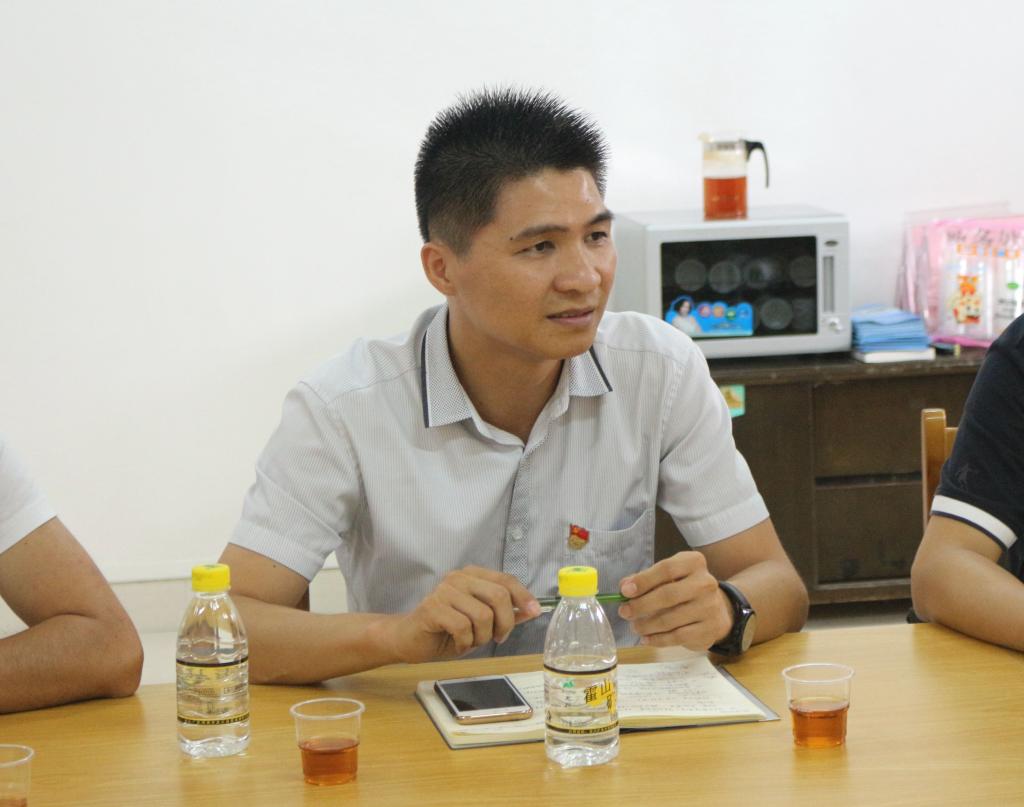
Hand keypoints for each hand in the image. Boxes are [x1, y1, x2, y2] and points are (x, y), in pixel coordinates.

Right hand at [382, 567, 541, 662]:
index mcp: (472, 576)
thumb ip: (506, 614)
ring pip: (483, 615)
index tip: (535, 611)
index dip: (523, 596)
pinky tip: (458, 643)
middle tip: (497, 637)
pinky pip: (463, 627)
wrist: (409, 639)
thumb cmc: (446, 630)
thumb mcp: (482, 624)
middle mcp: (458, 578)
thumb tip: (532, 610)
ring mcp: (444, 591)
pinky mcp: (432, 608)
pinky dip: (466, 642)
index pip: (506, 580)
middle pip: (499, 596)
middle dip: (505, 623)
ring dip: (482, 637)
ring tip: (471, 641)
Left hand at [617, 551, 732, 650]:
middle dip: (641, 605)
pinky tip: (646, 639)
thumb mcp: (668, 577)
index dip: (643, 581)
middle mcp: (705, 583)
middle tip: (624, 612)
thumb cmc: (685, 589)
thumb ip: (646, 579)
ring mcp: (710, 607)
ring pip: (670, 619)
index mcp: (694, 563)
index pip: (666, 569)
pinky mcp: (709, 629)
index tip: (624, 591)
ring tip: (635, 626)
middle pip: (667, 595)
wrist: (717, 609)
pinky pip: (678, 636)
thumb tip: (624, 587)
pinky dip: (658, 639)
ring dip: (647, 625)